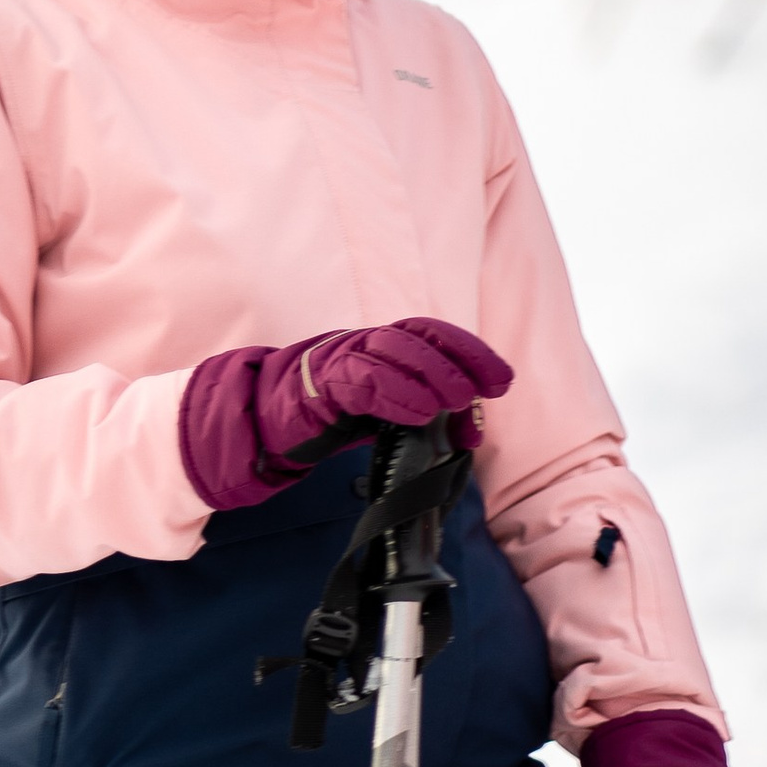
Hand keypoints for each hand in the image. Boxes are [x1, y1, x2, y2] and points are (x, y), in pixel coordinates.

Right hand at [179, 319, 512, 512]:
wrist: (265, 422)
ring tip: (456, 400)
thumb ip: (424, 416)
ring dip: (429, 375)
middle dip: (457, 361)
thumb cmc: (329, 415)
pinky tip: (417, 412)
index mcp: (382, 346)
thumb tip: (470, 432)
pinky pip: (360, 381)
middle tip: (484, 389)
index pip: (432, 335)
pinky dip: (393, 393)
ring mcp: (340, 358)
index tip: (501, 379)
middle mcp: (364, 344)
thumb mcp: (385, 414)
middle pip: (416, 337)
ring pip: (390, 351)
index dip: (470, 351)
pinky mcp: (319, 384)